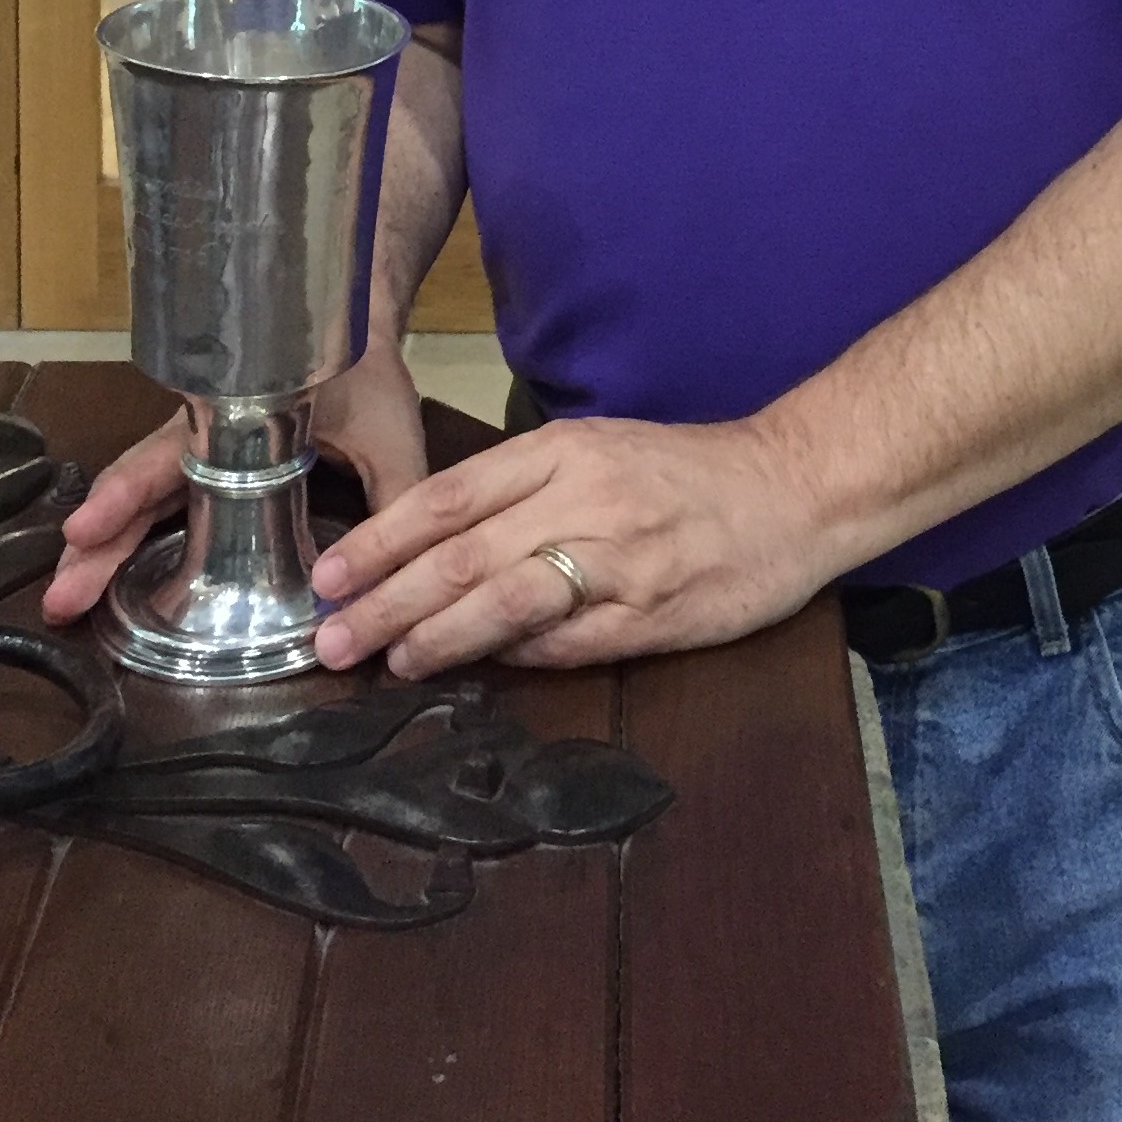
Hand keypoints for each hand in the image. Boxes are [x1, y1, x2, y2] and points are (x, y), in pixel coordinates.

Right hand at [41, 338, 429, 623]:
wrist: (355, 325)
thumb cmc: (368, 375)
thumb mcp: (390, 435)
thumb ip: (394, 497)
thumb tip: (390, 577)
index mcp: (237, 417)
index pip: (169, 461)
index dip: (126, 496)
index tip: (84, 530)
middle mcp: (205, 433)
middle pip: (139, 485)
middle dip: (97, 541)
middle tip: (58, 599)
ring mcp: (201, 449)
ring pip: (142, 496)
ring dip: (103, 545)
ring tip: (65, 598)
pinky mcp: (208, 464)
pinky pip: (160, 498)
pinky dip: (129, 533)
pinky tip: (106, 573)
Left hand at [308, 414, 831, 676]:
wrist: (794, 487)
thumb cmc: (686, 470)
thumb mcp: (599, 449)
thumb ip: (522, 492)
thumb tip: (437, 547)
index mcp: (564, 451)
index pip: (448, 496)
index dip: (380, 540)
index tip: (327, 575)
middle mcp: (585, 499)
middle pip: (462, 553)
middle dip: (386, 599)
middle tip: (330, 638)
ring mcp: (620, 560)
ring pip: (507, 600)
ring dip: (438, 637)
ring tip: (389, 660)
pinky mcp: (653, 614)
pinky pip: (569, 643)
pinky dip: (517, 659)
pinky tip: (478, 672)